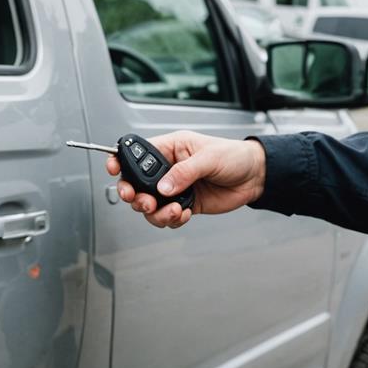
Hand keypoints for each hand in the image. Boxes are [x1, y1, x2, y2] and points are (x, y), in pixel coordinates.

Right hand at [105, 131, 266, 228]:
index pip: (137, 153)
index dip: (121, 161)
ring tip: (174, 211)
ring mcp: (175, 188)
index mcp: (170, 148)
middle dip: (134, 195)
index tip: (113, 169)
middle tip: (144, 201)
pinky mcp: (185, 204)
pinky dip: (172, 219)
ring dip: (156, 213)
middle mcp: (168, 169)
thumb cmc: (234, 156)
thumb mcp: (209, 158)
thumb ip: (184, 172)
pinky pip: (167, 216)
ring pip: (150, 205)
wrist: (255, 177)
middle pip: (136, 184)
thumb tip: (164, 187)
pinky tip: (186, 214)